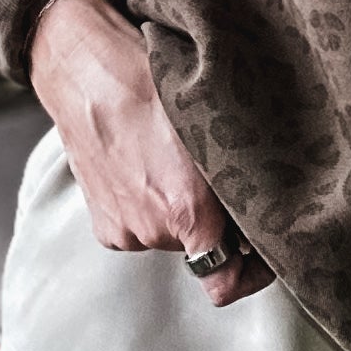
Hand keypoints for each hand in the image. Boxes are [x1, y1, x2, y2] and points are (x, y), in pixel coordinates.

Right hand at [27, 0, 270, 306]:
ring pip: (173, 236)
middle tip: (216, 174)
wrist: (85, 68)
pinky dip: (151, 206)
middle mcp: (154, 232)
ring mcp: (125, 231)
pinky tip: (149, 165)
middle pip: (205, 249)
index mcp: (187, 211)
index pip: (227, 282)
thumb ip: (239, 181)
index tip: (262, 249)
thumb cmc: (151, 81)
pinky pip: (143, 227)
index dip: (252, 271)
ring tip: (175, 161)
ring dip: (182, 211)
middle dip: (218, 221)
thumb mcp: (212, 124)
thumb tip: (265, 213)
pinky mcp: (103, 225)